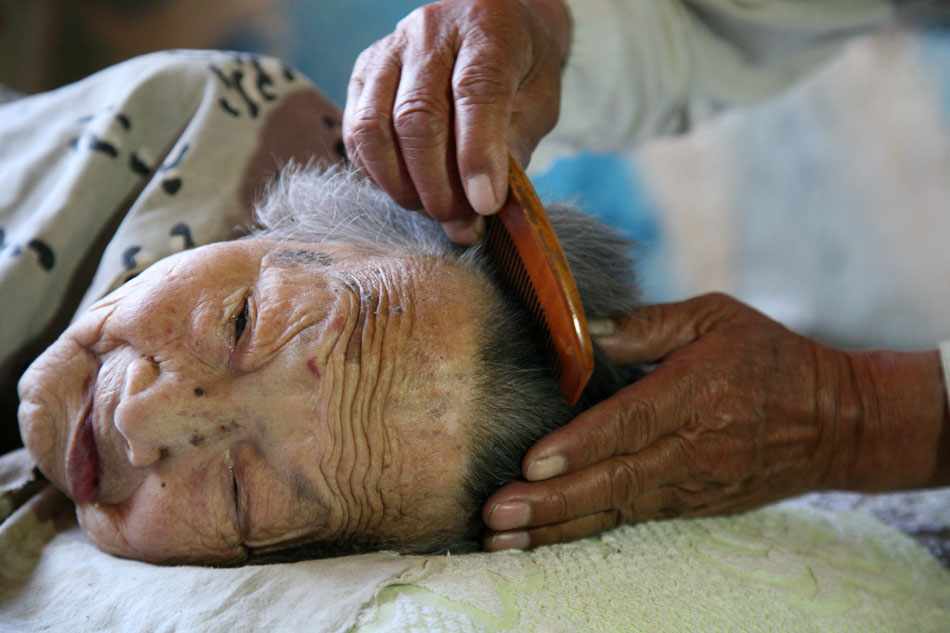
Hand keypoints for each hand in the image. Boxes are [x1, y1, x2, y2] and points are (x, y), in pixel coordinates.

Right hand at [343, 0, 569, 244]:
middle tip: (455, 218)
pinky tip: (405, 188)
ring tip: (428, 208)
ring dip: (399, 182)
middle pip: (417, 115)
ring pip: (374, 126)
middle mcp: (431, 32)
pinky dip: (377, 172)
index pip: (475, 93)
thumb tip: (481, 208)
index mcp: (487, 30)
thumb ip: (513, 148)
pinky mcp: (363, 72)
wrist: (489, 25)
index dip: (477, 156)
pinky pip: (355, 132)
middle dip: (435, 181)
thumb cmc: (520, 70)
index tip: (485, 205)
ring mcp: (389, 50)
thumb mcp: (538, 103)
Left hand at [482, 293, 947, 550]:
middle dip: (549, 502)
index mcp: (694, 394)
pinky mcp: (691, 505)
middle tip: (496, 514)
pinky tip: (544, 537)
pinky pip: (630, 518)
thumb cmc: (769, 358)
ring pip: (615, 509)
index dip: (579, 446)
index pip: (629, 425)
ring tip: (502, 538)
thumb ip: (648, 323)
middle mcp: (691, 448)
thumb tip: (586, 332)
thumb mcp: (715, 318)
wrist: (835, 422)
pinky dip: (584, 529)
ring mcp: (691, 484)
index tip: (532, 463)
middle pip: (611, 480)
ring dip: (556, 526)